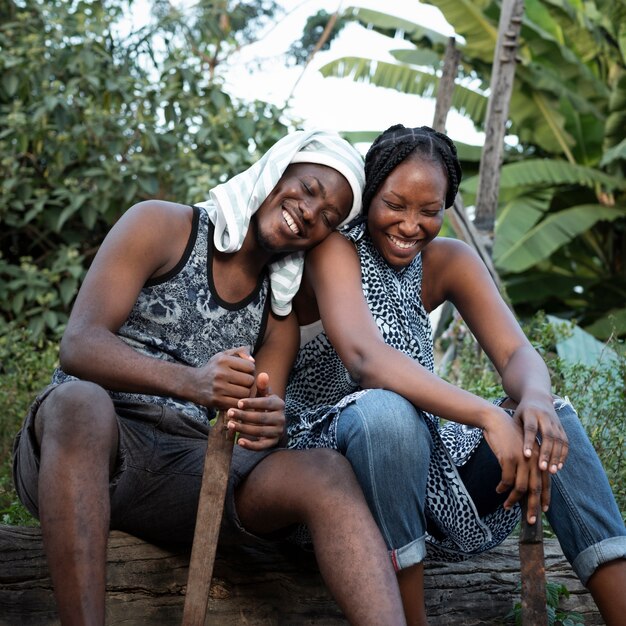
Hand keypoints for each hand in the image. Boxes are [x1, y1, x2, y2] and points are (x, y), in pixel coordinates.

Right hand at [193, 346, 255, 409]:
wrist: (192, 383)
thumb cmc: (214, 368)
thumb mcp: (224, 355)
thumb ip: (241, 351)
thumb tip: (253, 361)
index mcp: (224, 360)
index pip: (250, 366)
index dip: (251, 370)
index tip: (244, 372)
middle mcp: (220, 373)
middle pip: (250, 381)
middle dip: (249, 382)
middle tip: (243, 383)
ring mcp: (218, 388)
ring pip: (245, 393)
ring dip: (245, 393)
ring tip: (239, 390)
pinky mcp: (216, 401)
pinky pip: (237, 403)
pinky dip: (238, 402)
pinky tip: (234, 398)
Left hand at [225, 372, 285, 449]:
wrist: (274, 423)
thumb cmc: (265, 406)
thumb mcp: (264, 396)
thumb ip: (262, 387)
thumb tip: (262, 374)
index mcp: (279, 404)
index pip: (265, 403)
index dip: (252, 403)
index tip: (238, 403)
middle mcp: (281, 418)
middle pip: (261, 418)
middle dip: (244, 416)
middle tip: (229, 412)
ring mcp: (278, 431)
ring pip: (259, 432)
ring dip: (243, 429)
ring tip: (230, 424)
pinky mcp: (273, 442)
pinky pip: (261, 446)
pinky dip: (250, 445)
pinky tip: (238, 441)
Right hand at [482, 408, 549, 523]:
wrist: (496, 420)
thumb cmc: (508, 436)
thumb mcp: (522, 450)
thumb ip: (527, 464)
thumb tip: (526, 485)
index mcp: (539, 458)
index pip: (546, 482)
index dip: (545, 497)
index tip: (544, 510)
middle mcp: (534, 460)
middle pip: (536, 488)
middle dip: (534, 506)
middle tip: (532, 520)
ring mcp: (522, 459)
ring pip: (521, 487)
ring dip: (514, 499)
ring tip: (507, 506)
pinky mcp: (509, 458)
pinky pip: (506, 480)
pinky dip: (503, 488)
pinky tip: (498, 490)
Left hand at [513, 395, 568, 473]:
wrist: (538, 397)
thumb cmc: (522, 412)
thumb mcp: (516, 417)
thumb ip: (516, 431)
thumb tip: (510, 452)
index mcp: (530, 413)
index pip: (530, 428)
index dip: (529, 441)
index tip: (526, 455)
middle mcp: (545, 417)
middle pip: (547, 435)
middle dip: (546, 453)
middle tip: (542, 468)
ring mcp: (555, 422)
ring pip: (559, 440)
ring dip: (556, 456)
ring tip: (552, 471)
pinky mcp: (562, 427)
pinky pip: (565, 442)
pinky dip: (563, 455)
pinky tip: (559, 466)